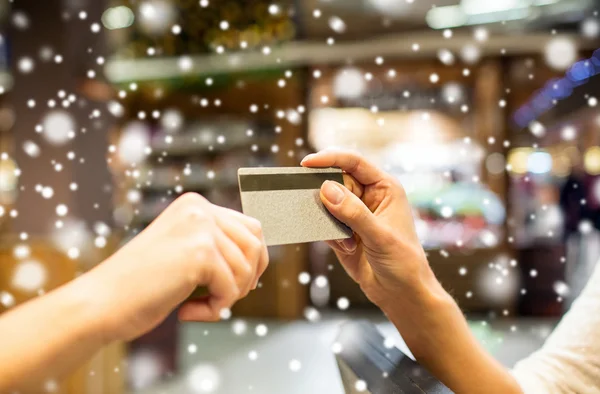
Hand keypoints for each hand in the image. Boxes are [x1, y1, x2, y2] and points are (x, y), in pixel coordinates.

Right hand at [89, 193, 268, 340]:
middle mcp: (199, 209)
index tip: (234, 286)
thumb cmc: (141, 285)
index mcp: (195, 204)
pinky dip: (216, 309)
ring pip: (246, 270)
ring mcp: (200, 228)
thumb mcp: (183, 252)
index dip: (253, 261)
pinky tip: (186, 312)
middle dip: (247, 279)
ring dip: (228, 297)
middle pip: (256, 245)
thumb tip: (259, 258)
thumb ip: (215, 246)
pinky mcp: (200, 253)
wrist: (101, 302)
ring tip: (199, 307)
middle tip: (220, 300)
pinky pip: (232, 289)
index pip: (252, 228)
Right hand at [301, 150, 447, 312]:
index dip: (330, 158)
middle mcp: (369, 196)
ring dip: (329, 220)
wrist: (401, 294)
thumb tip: (326, 189)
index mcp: (384, 187)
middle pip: (335, 181)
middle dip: (326, 197)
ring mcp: (355, 214)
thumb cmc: (404, 262)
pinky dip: (329, 235)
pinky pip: (324, 223)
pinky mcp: (343, 230)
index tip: (307, 163)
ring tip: (348, 240)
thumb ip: (353, 212)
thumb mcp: (380, 236)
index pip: (354, 162)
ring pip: (327, 203)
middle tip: (324, 213)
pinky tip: (349, 249)